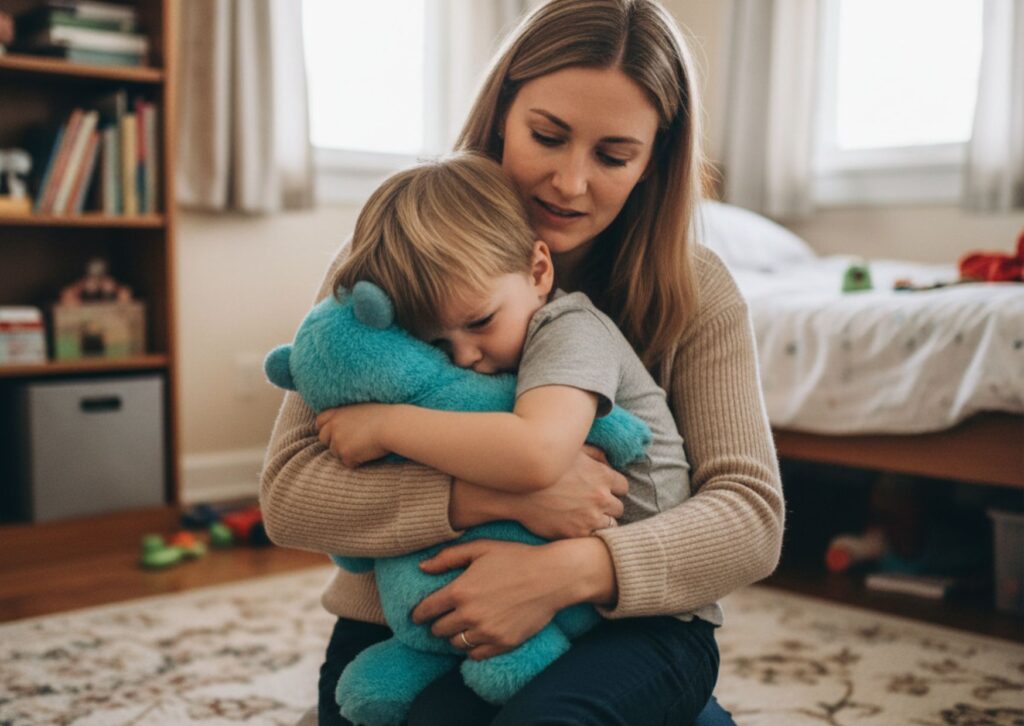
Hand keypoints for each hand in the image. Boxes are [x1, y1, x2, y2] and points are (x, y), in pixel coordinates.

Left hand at [315, 404, 391, 466]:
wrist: (393, 425)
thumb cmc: (384, 416)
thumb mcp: (361, 409)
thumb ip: (348, 416)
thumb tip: (345, 426)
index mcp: (337, 412)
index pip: (320, 421)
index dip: (326, 428)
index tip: (335, 433)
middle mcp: (333, 425)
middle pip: (323, 439)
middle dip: (334, 442)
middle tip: (351, 443)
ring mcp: (338, 440)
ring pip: (336, 453)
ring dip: (347, 453)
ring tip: (365, 446)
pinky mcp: (345, 453)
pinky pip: (348, 462)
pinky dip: (357, 461)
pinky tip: (369, 453)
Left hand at [411, 539, 593, 659]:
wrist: (552, 576)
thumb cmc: (516, 557)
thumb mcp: (481, 548)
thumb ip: (448, 557)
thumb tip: (422, 567)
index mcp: (460, 591)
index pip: (426, 611)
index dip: (418, 614)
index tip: (418, 616)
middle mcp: (469, 615)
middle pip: (438, 630)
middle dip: (438, 624)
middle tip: (444, 618)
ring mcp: (487, 632)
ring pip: (456, 644)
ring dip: (455, 636)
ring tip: (463, 626)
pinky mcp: (503, 643)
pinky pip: (476, 655)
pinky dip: (472, 648)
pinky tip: (478, 637)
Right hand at [514, 445, 627, 538]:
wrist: (516, 488)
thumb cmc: (543, 465)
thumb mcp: (571, 450)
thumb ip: (594, 454)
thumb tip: (608, 461)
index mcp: (602, 475)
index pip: (623, 487)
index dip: (612, 489)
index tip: (601, 490)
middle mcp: (601, 497)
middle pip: (618, 507)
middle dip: (607, 507)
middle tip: (592, 506)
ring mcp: (590, 517)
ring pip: (610, 525)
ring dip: (600, 522)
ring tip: (586, 519)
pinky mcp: (577, 533)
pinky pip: (593, 538)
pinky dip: (587, 534)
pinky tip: (576, 528)